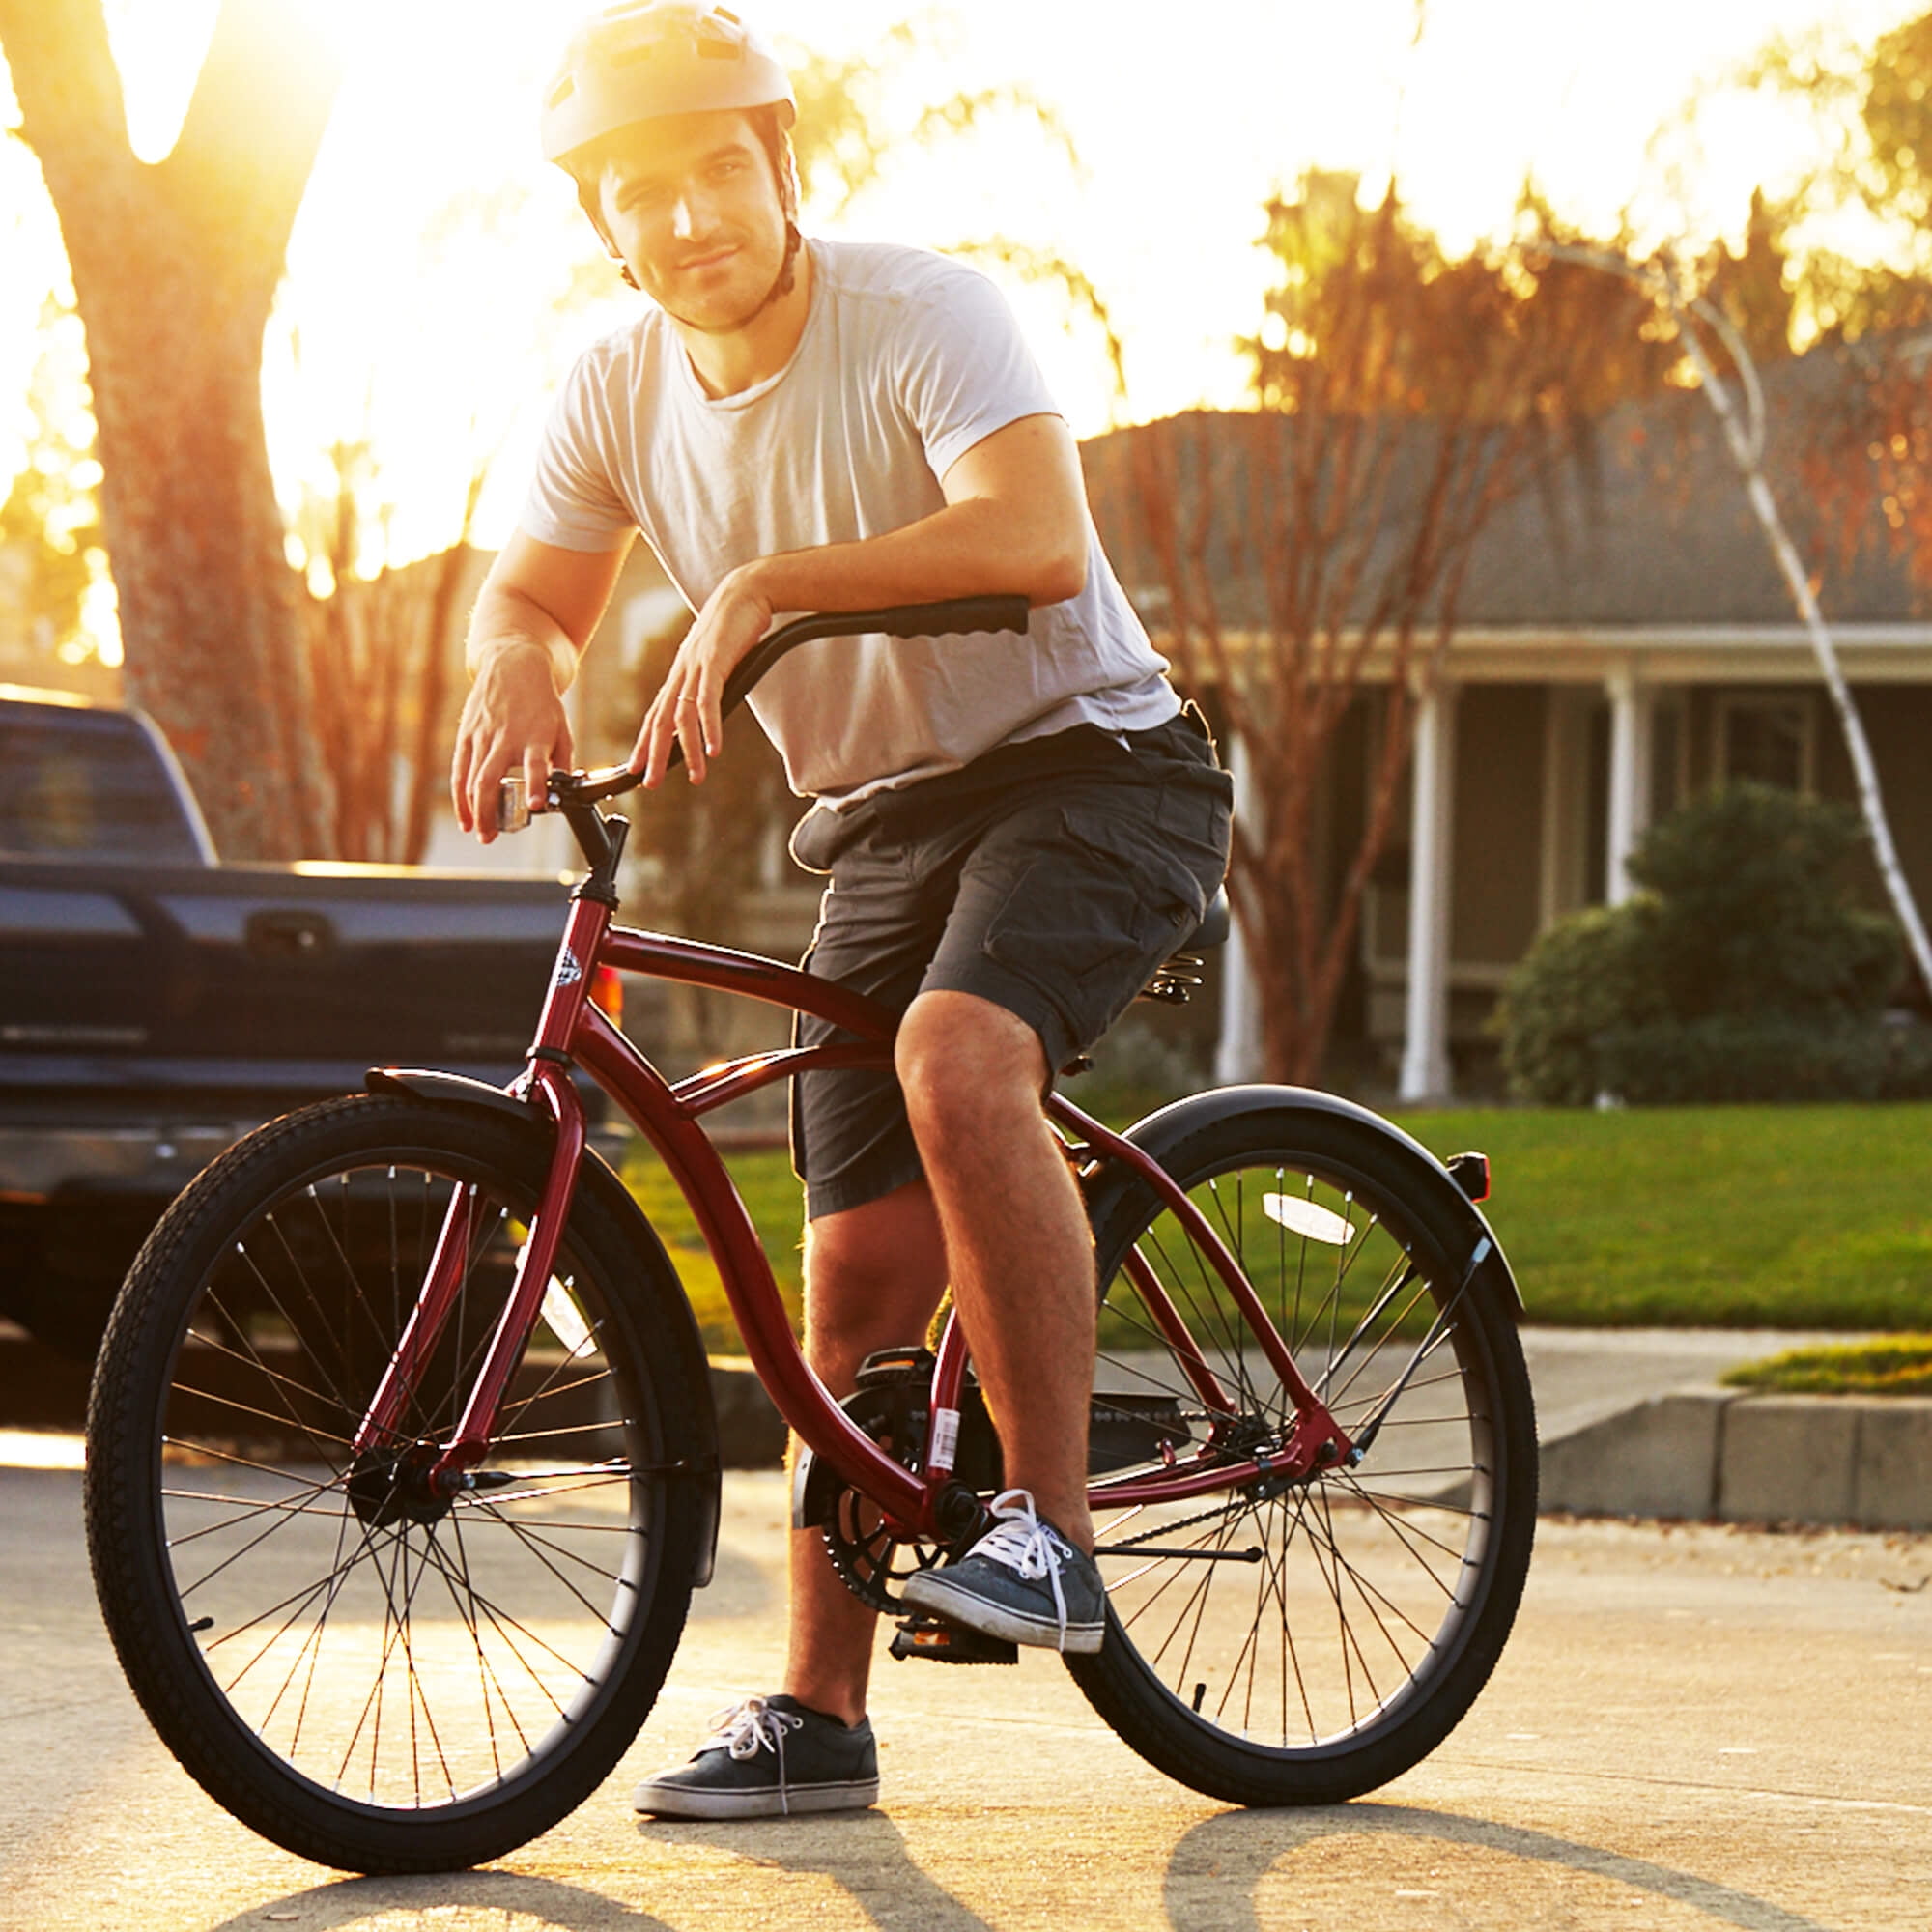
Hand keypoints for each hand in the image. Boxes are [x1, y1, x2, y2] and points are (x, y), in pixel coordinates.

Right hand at [451, 641, 574, 843]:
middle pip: (491, 778)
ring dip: (474, 809)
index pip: (536, 763)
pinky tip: (465, 816)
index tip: (535, 805)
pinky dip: (460, 795)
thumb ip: (563, 760)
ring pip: (473, 778)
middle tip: (491, 836)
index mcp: (535, 735)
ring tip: (479, 832)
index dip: (535, 784)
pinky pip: (460, 770)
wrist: (513, 665)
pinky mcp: (467, 734)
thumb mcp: (562, 728)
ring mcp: (483, 735)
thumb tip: (564, 790)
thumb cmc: (542, 702)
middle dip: (489, 810)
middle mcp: (506, 737)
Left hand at [632, 570, 772, 786]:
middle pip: (661, 720)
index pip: (656, 713)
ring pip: (684, 717)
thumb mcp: (719, 658)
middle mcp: (682, 671)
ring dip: (688, 750)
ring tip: (696, 776)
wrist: (748, 590)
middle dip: (654, 754)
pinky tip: (714, 749)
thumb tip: (712, 703)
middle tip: (649, 782)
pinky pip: (708, 702)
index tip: (636, 766)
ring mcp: (697, 667)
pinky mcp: (716, 662)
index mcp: (681, 672)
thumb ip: (712, 681)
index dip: (645, 741)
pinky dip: (710, 728)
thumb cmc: (736, 624)